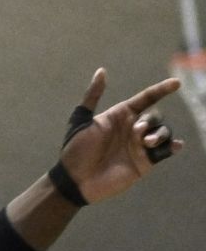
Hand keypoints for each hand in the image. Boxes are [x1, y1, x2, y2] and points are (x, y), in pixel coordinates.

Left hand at [56, 70, 183, 203]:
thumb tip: (101, 71)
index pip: (146, 99)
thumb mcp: (81, 121)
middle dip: (151, 120)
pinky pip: (165, 151)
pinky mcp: (145, 162)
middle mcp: (133, 129)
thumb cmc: (75, 150)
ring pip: (163, 132)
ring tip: (146, 143)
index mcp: (120, 116)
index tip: (176, 83)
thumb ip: (92, 96)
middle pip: (155, 116)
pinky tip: (174, 146)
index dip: (161, 90)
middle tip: (137, 131)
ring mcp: (140, 145)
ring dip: (159, 134)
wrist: (74, 180)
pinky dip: (172, 146)